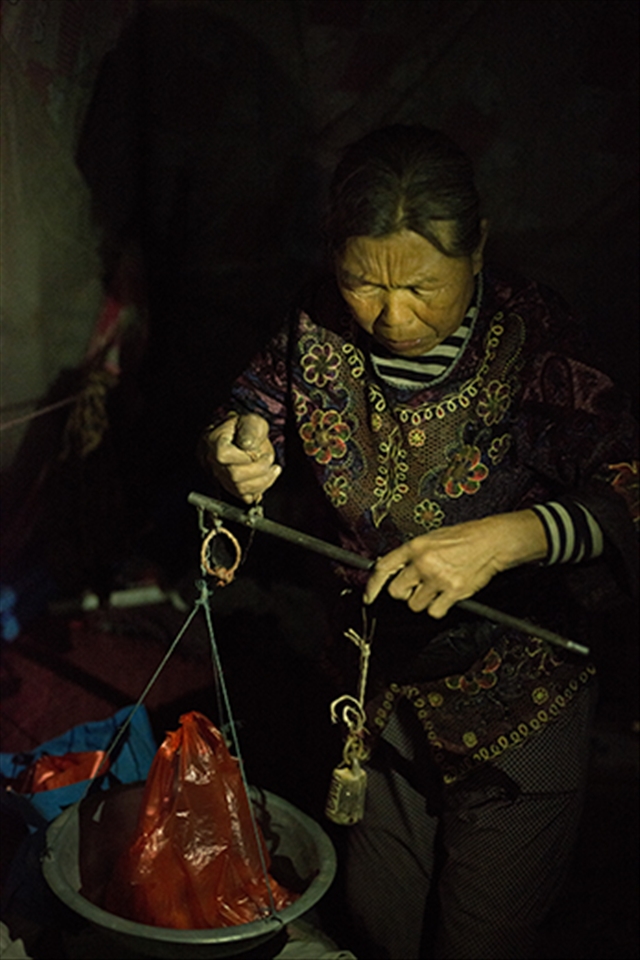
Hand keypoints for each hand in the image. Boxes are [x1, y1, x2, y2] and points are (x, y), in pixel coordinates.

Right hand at [204, 413, 280, 503]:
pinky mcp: (230, 487)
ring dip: (263, 481)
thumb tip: (248, 447)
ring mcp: (220, 476)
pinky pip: (244, 497)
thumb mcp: (250, 421)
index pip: (223, 455)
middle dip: (259, 469)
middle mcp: (213, 462)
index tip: (257, 452)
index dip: (244, 457)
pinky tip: (265, 479)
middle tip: (269, 460)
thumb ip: (250, 432)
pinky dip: (259, 490)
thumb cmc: (242, 428)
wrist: (238, 436)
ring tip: (272, 470)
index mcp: (214, 442)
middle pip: (234, 476)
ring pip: (240, 489)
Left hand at [364, 511, 546, 617]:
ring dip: (423, 601)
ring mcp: (438, 578)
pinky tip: (446, 596)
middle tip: (417, 586)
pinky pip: (434, 612)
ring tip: (436, 587)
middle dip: (404, 593)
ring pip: (415, 605)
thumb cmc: (463, 538)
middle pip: (396, 592)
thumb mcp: (431, 538)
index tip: (369, 596)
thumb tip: (394, 570)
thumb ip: (412, 554)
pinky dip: (438, 608)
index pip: (383, 568)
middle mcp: (423, 563)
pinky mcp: (453, 592)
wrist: (491, 541)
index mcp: (415, 547)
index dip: (372, 585)